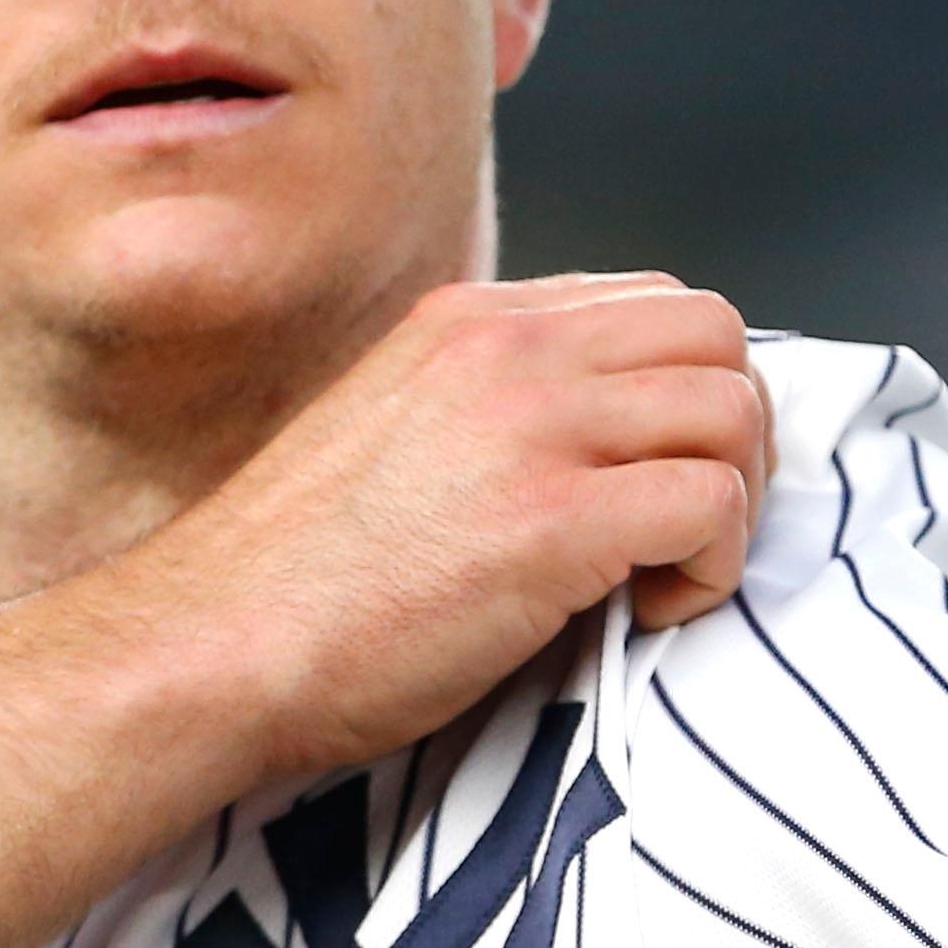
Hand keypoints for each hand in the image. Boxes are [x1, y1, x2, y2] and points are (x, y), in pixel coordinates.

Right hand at [131, 271, 769, 775]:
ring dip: (734, 501)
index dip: (683, 393)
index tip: (653, 474)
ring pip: (734, 410)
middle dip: (733, 434)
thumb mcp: (395, 430)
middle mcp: (511, 349)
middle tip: (690, 524)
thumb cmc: (296, 577)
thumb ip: (488, 408)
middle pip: (716, 336)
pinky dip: (713, 565)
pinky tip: (651, 609)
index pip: (653, 303)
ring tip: (670, 571)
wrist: (212, 644)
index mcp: (471, 320)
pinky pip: (712, 504)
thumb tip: (589, 443)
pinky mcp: (554, 520)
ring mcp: (534, 426)